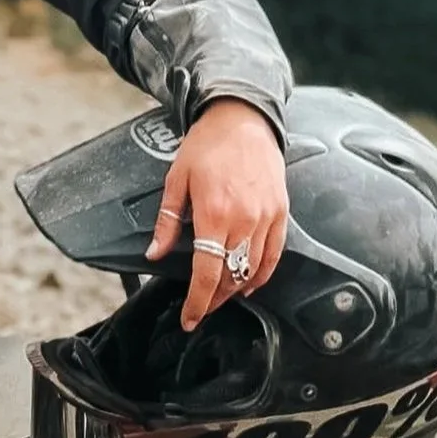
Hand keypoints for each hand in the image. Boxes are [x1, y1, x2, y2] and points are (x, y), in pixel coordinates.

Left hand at [145, 98, 288, 331]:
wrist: (242, 118)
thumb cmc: (206, 146)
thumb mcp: (176, 181)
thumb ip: (167, 222)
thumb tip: (154, 255)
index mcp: (215, 213)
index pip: (207, 272)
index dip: (198, 302)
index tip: (190, 318)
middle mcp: (245, 220)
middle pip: (231, 276)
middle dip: (214, 299)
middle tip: (201, 310)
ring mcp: (267, 217)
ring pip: (254, 269)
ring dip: (236, 288)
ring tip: (220, 298)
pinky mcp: (281, 212)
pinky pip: (275, 254)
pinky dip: (263, 274)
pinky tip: (249, 283)